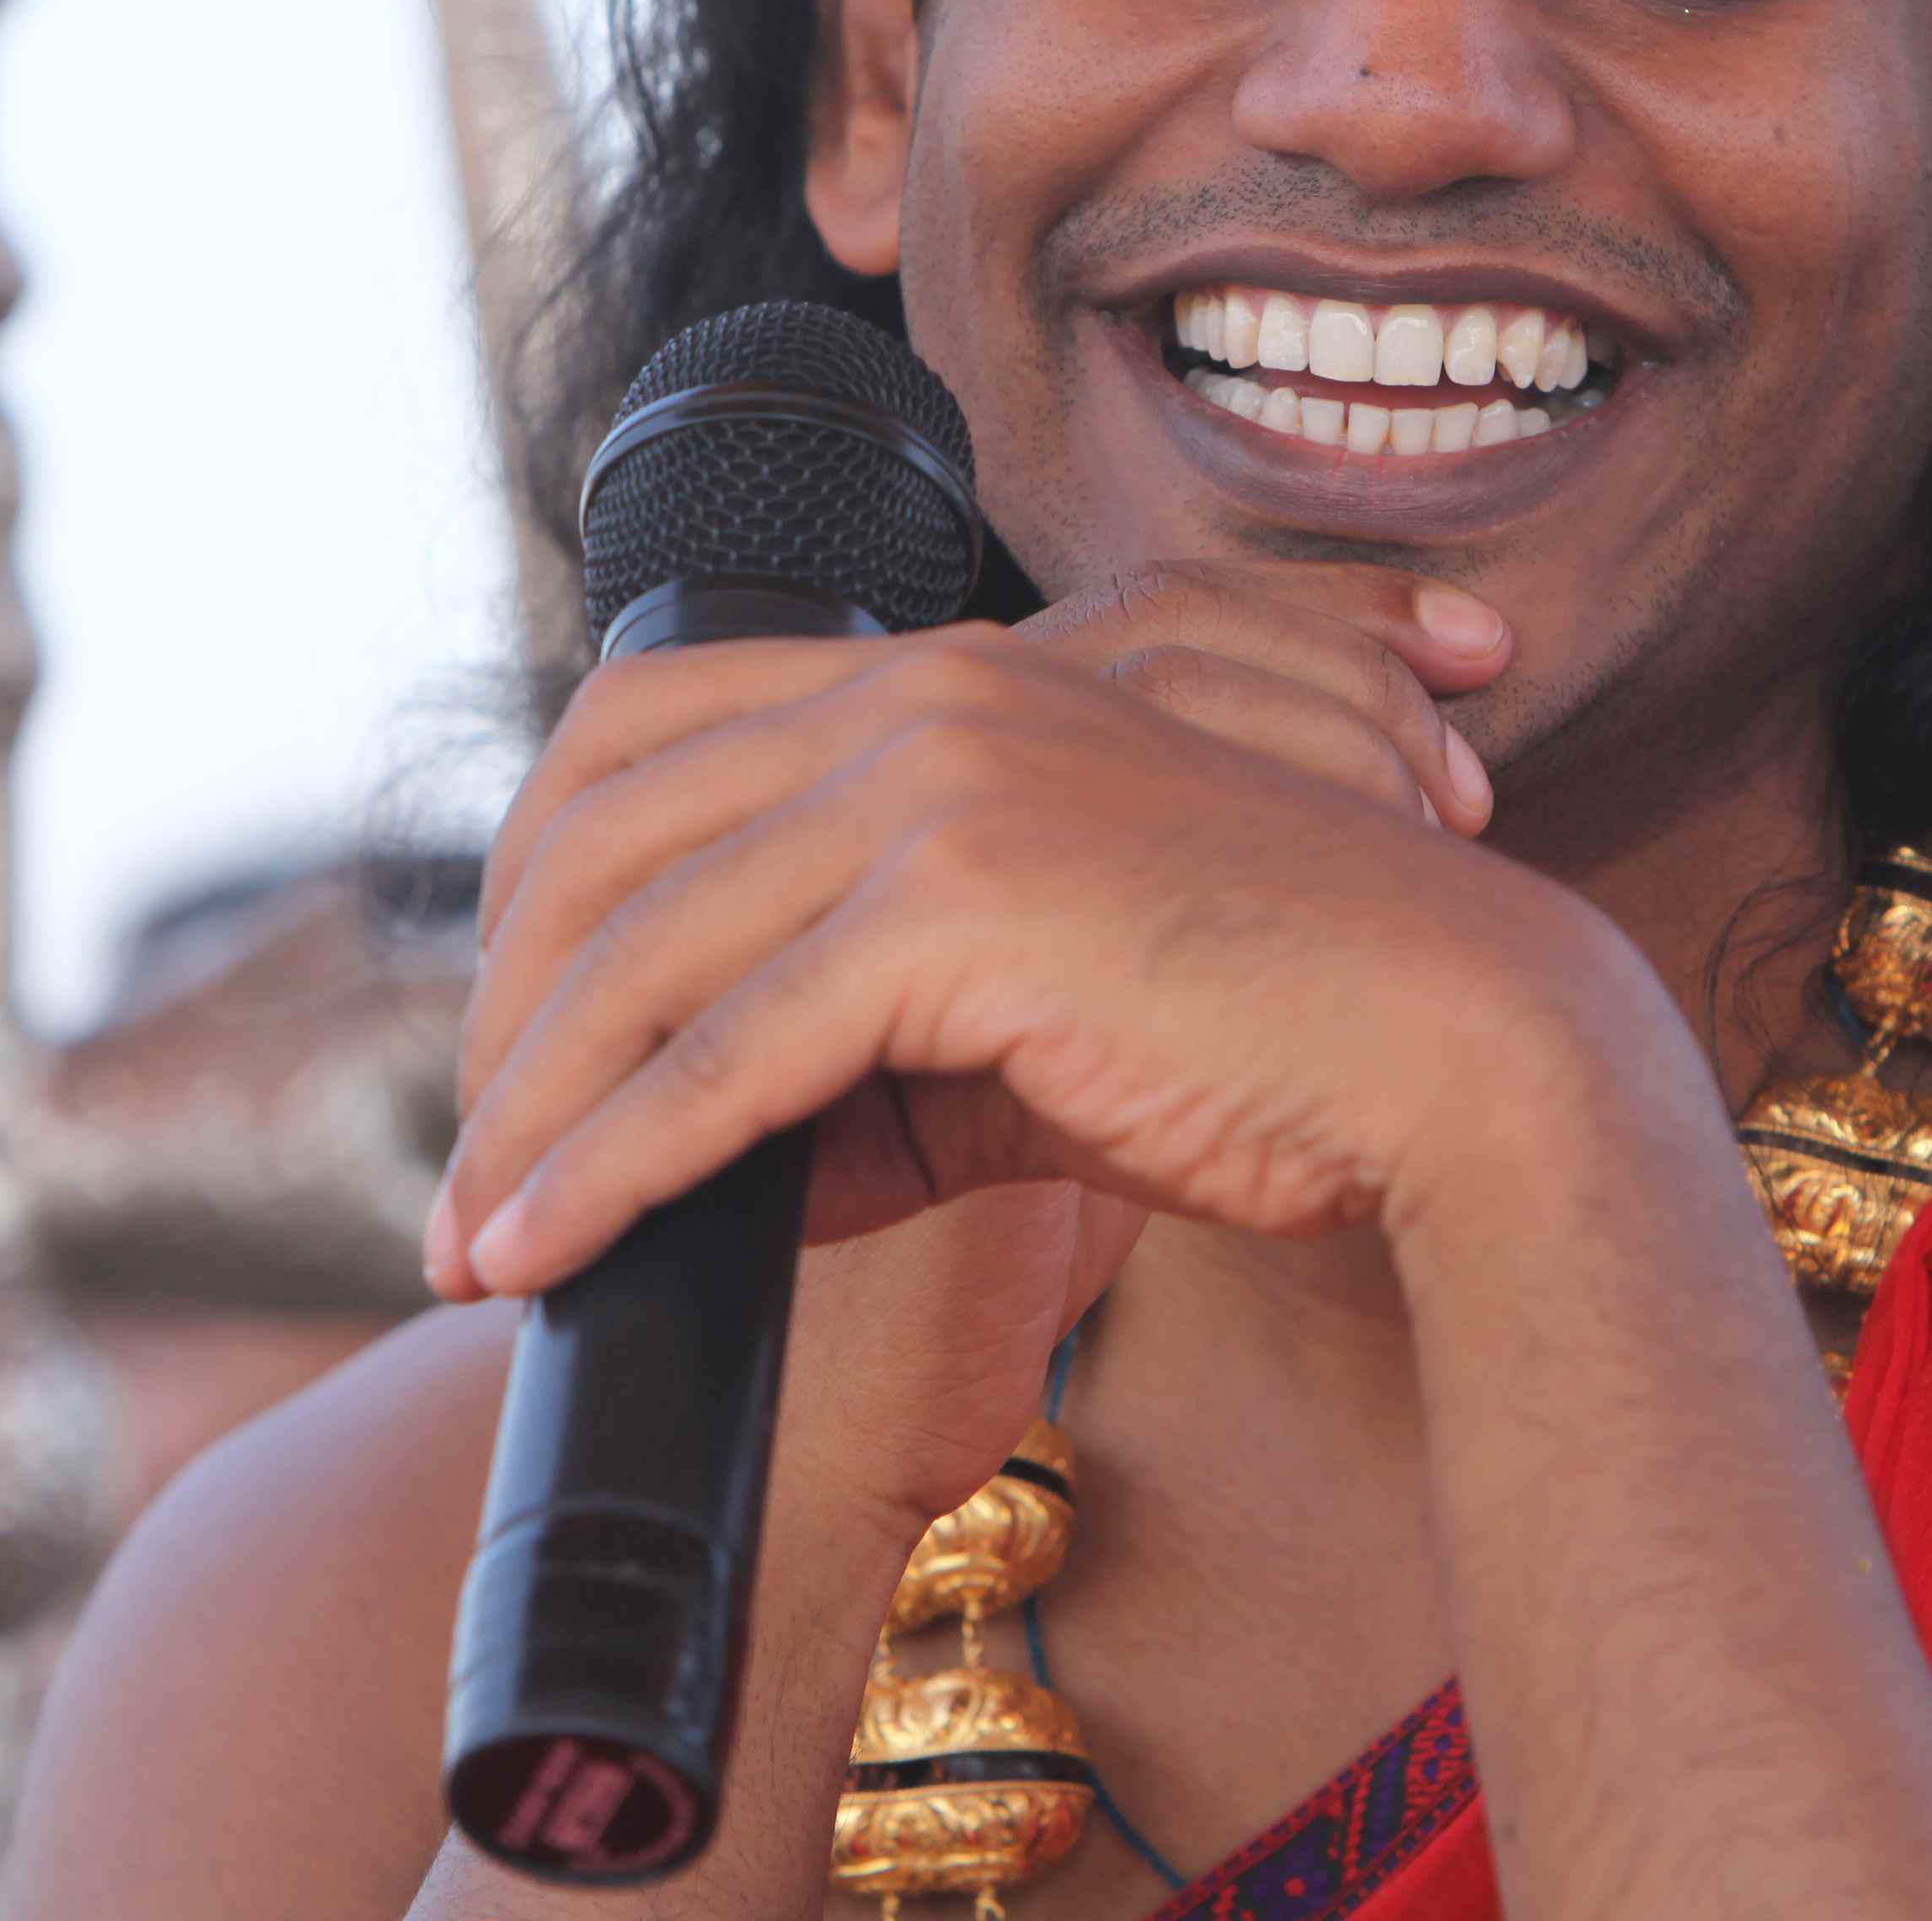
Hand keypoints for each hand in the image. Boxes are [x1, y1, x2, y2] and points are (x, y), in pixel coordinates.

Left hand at [426, 564, 1670, 1455]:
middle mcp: (916, 695)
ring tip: (468, 1241)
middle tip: (468, 1161)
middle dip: (505, 1009)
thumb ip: (867, 1056)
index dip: (536, 876)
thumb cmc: (1273, 1032)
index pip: (640, 729)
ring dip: (526, 1114)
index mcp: (937, 679)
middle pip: (599, 833)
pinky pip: (720, 1055)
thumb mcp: (1023, 1018)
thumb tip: (705, 1169)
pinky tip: (537, 1251)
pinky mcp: (955, 905)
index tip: (508, 1032)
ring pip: (639, 953)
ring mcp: (933, 784)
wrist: (1463, 1046)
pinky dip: (606, 1165)